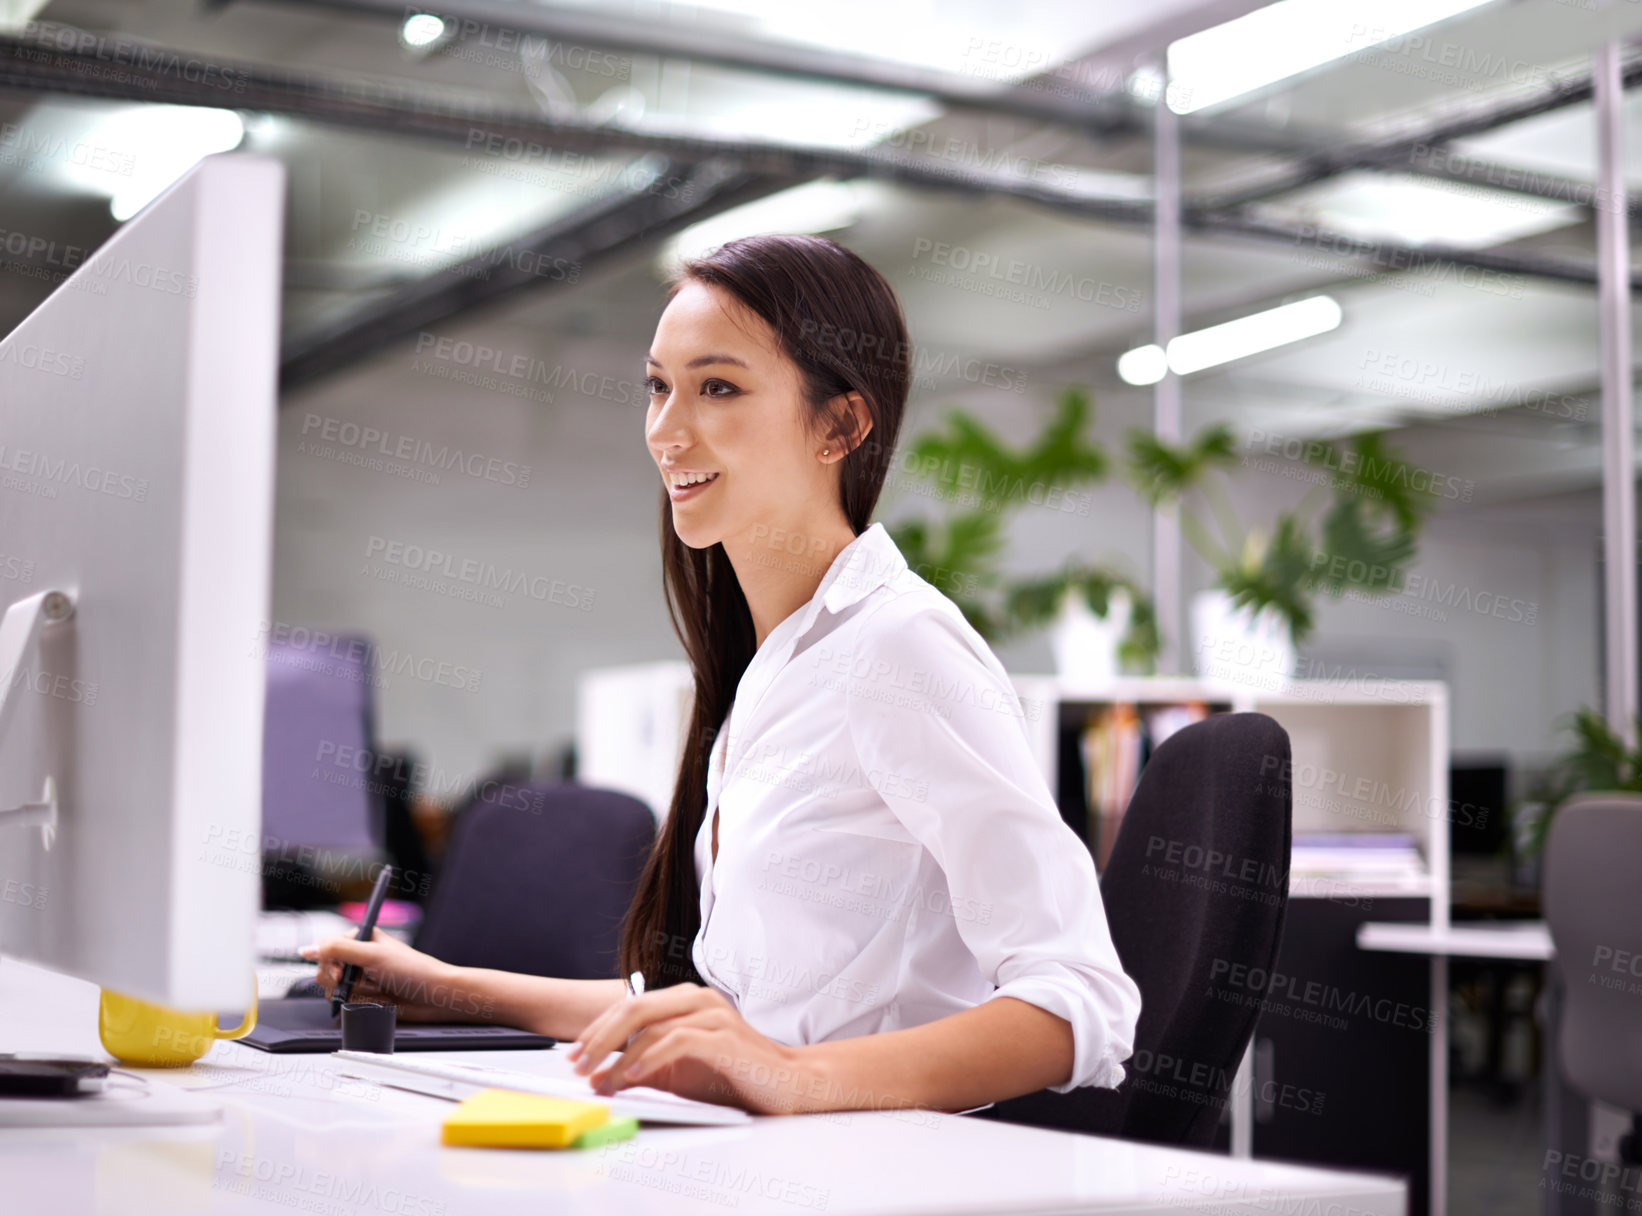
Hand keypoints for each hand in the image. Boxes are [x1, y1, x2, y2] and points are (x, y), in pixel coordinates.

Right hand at [298, 931, 492, 1022]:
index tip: (338, 973)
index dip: (328, 962)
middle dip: (337, 981)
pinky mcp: (365, 997)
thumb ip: (338, 950)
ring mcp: (361, 978)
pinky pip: (344, 1004)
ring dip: (348, 995)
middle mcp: (359, 957)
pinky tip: (370, 1003)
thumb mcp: (373, 955)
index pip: (326, 947)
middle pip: (325, 970)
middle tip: (352, 985)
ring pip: (333, 990)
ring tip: (372, 993)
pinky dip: (353, 1006)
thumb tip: (307, 949)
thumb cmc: (413, 970)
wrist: (434, 996)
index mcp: (362, 938)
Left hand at [565, 983, 817, 1114]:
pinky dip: (648, 1059)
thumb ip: (646, 1067)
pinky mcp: (724, 1037)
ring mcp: (713, 1014)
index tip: (571, 1055)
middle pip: (634, 1008)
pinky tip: (631, 1077)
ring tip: (600, 1080)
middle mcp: (698, 999)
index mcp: (686, 1001)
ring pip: (651, 1024)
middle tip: (575, 1064)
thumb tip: (602, 1076)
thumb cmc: (735, 1076)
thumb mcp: (681, 1072)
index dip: (596, 1030)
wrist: (790, 1083)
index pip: (630, 1005)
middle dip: (598, 1037)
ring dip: (618, 1056)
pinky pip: (677, 1041)